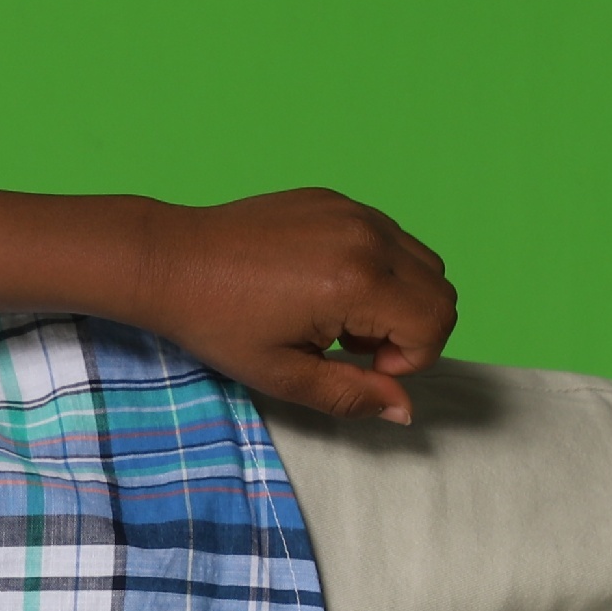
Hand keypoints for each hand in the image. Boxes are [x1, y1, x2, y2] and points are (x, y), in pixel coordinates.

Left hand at [142, 189, 457, 424]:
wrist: (170, 262)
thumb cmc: (218, 321)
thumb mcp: (283, 374)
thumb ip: (352, 395)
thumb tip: (404, 409)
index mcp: (357, 282)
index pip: (437, 323)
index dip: (410, 360)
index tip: (361, 366)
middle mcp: (365, 238)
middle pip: (441, 292)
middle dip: (411, 331)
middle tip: (351, 347)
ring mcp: (352, 212)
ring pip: (422, 262)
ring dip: (398, 299)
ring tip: (339, 319)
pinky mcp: (335, 200)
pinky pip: (388, 238)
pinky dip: (377, 268)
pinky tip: (323, 287)